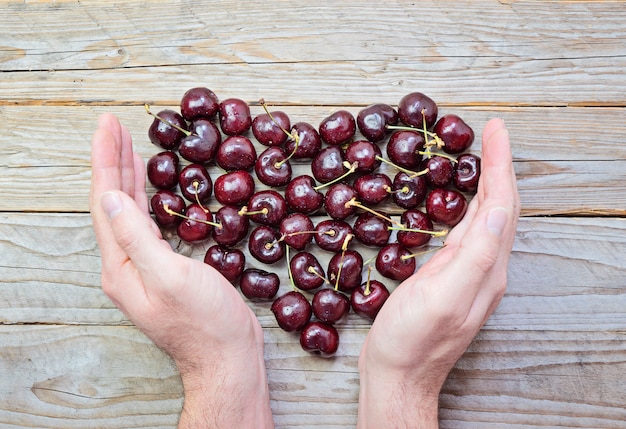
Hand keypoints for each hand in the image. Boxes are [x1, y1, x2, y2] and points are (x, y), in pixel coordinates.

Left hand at [89, 114, 273, 428]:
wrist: (227, 356)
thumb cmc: (204, 322)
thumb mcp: (171, 277)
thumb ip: (137, 237)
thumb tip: (111, 197)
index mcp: (121, 265)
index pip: (106, 202)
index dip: (106, 160)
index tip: (108, 125)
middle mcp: (126, 264)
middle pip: (113, 202)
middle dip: (113, 161)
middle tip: (114, 125)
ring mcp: (145, 267)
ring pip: (130, 211)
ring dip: (128, 176)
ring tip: (128, 146)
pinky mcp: (166, 268)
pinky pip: (148, 222)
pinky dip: (147, 197)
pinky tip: (150, 187)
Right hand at [357, 118, 519, 427]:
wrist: (398, 374)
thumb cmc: (412, 339)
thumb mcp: (444, 295)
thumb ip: (476, 254)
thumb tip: (496, 208)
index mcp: (487, 267)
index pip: (501, 204)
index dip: (500, 164)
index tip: (495, 129)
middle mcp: (485, 268)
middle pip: (499, 207)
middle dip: (498, 166)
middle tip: (490, 133)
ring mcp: (468, 274)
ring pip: (485, 218)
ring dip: (487, 182)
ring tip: (481, 156)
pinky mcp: (450, 278)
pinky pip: (467, 232)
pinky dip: (467, 205)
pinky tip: (459, 201)